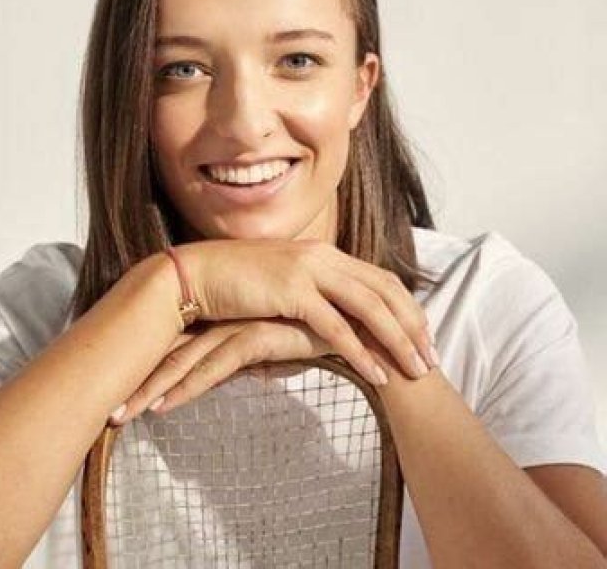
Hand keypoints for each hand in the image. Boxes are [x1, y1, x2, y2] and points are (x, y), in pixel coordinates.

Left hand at [109, 317, 333, 424]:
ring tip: (120, 415)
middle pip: (174, 346)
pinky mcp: (258, 333)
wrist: (367, 335)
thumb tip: (244, 368)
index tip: (124, 387)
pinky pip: (214, 365)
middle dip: (139, 375)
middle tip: (108, 406)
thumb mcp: (285, 346)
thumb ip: (260, 352)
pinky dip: (187, 388)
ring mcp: (243, 322)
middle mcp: (231, 314)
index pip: (183, 339)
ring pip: (186, 357)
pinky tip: (163, 409)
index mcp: (233, 314)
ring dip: (152, 387)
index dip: (152, 363)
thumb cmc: (328, 340)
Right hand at [175, 238, 435, 386]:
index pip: (380, 278)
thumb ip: (311, 288)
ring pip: (369, 307)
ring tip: (415, 371)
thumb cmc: (235, 281)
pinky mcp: (291, 291)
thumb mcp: (282, 278)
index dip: (406, 307)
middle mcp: (323, 256)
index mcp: (324, 252)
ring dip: (397, 340)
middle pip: (385, 291)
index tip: (423, 336)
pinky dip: (360, 351)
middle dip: (414, 326)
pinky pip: (336, 326)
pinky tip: (376, 374)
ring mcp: (308, 270)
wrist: (195, 273)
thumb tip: (330, 313)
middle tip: (432, 359)